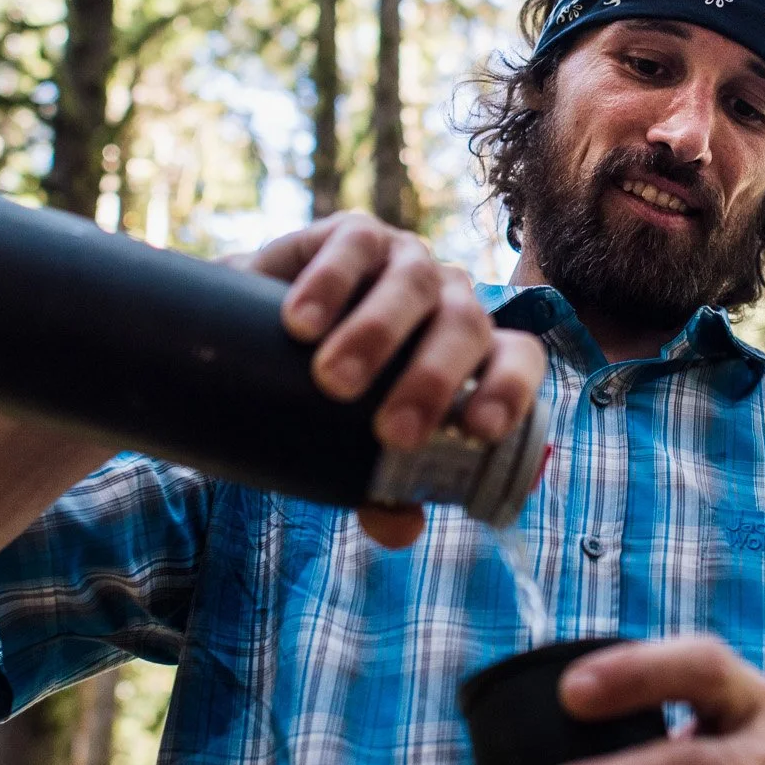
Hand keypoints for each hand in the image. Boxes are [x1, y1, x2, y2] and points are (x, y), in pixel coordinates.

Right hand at [236, 213, 545, 549]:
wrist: (247, 340)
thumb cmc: (324, 402)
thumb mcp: (350, 449)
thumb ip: (380, 490)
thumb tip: (402, 529)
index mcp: (471, 353)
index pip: (518, 359)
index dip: (510, 391)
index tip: (479, 431)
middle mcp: (448, 301)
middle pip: (466, 326)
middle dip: (434, 380)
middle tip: (390, 431)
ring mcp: (404, 261)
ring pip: (414, 285)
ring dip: (378, 334)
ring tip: (332, 381)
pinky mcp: (353, 234)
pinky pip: (355, 247)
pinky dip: (331, 283)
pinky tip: (300, 321)